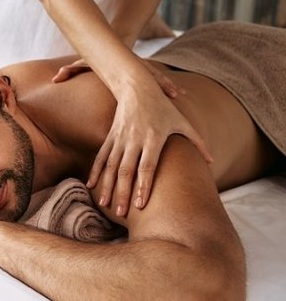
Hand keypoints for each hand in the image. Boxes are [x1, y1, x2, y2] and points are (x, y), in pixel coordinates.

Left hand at [53, 58, 182, 98]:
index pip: (135, 71)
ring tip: (180, 96)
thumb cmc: (95, 55)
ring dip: (168, 86)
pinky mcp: (143, 73)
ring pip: (157, 78)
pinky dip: (166, 86)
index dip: (143, 79)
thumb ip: (71, 69)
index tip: (146, 85)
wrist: (111, 40)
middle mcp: (135, 67)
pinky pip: (157, 80)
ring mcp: (141, 69)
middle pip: (152, 76)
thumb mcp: (83, 61)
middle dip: (163, 84)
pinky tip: (178, 94)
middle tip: (176, 95)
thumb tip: (55, 78)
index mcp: (124, 64)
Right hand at [90, 77, 211, 215]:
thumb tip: (210, 162)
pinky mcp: (111, 136)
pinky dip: (95, 171)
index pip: (147, 167)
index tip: (140, 204)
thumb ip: (197, 142)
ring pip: (111, 166)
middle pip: (126, 170)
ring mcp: (120, 138)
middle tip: (121, 213)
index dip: (143, 186)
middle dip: (123, 192)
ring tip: (105, 204)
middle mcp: (134, 140)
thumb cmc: (163, 106)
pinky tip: (90, 185)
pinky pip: (101, 156)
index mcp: (153, 138)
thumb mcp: (182, 122)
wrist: (137, 87)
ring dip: (107, 186)